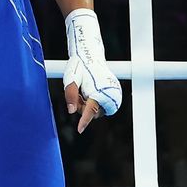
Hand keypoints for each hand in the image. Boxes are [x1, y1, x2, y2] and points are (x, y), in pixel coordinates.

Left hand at [63, 8, 122, 131]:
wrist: (91, 56)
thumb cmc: (79, 67)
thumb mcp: (71, 79)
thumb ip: (70, 95)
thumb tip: (71, 111)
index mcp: (97, 92)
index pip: (89, 111)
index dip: (84, 121)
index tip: (79, 130)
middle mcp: (109, 95)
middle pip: (91, 113)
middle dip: (82, 106)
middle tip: (79, 92)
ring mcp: (114, 95)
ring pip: (97, 110)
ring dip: (88, 104)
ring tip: (85, 89)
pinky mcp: (115, 95)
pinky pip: (101, 105)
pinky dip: (94, 101)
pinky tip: (90, 90)